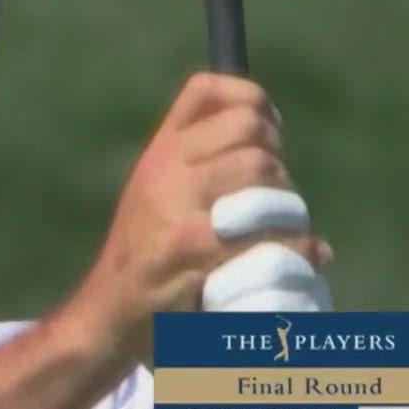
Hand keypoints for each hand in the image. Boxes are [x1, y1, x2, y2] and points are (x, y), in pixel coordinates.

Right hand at [67, 72, 331, 362]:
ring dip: (289, 207)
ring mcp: (178, 210)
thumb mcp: (157, 196)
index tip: (267, 133)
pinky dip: (299, 249)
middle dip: (276, 163)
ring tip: (285, 232)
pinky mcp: (195, 251)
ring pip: (263, 175)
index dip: (251, 100)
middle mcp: (164, 172)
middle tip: (272, 198)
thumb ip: (198, 163)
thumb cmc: (145, 259)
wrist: (107, 317)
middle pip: (249, 131)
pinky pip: (271, 234)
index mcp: (158, 154)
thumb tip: (269, 129)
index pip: (206, 91)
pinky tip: (302, 260)